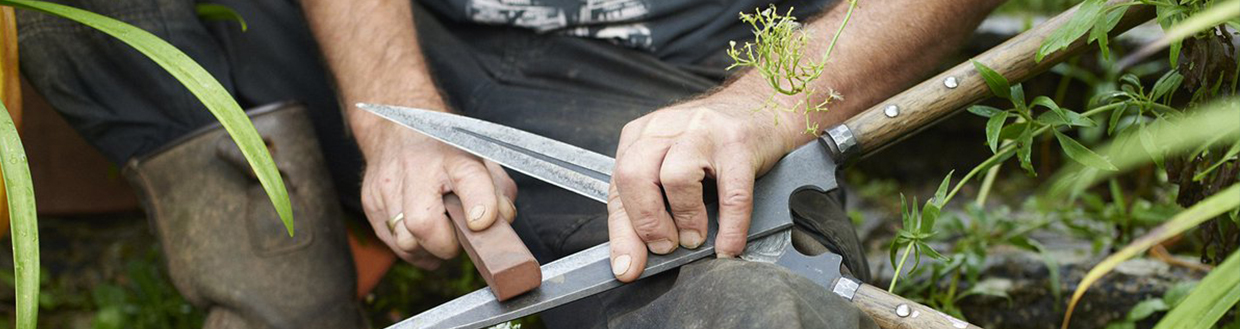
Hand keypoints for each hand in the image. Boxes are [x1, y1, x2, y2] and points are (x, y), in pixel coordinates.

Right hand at [358, 114, 517, 268]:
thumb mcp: (481, 161)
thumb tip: (502, 221)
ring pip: (405, 242)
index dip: (479, 204)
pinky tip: (424, 237)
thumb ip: (499, 191)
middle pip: (422, 223)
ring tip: (440, 235)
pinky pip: (393, 245)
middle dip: (446, 244)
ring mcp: (387, 186)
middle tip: (458, 236)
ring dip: (428, 249)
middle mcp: (416, 167)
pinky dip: (414, 249)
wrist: (399, 129)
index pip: (469, 178)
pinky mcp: (370, 202)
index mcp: (453, 155)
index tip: (482, 222)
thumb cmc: (447, 151)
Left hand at [607, 97, 800, 281]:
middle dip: (646, 222)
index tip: (628, 266)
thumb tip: (634, 258)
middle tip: (665, 246)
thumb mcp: (669, 166)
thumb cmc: (712, 144)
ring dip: (684, 219)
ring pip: (676, 177)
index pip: (617, 187)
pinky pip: (731, 193)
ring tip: (695, 238)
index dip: (622, 233)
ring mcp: (703, 132)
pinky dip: (730, 227)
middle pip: (635, 174)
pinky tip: (728, 244)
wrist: (762, 108)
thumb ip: (649, 207)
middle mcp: (666, 128)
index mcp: (641, 135)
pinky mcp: (739, 143)